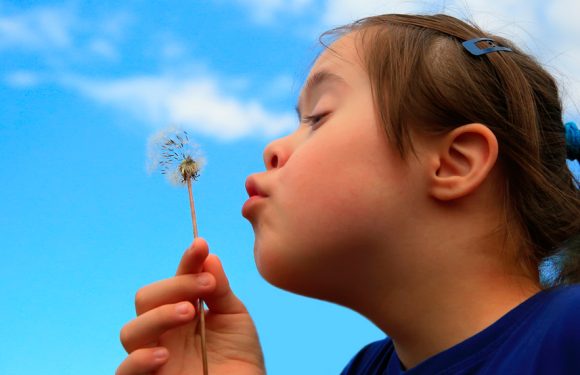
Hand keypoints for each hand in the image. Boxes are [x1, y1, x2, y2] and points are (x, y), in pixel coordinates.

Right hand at [117, 238, 264, 374]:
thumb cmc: (240, 358)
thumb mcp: (235, 318)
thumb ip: (219, 290)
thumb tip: (208, 256)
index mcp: (182, 311)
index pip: (176, 280)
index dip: (187, 262)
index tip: (201, 245)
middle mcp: (163, 331)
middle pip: (146, 298)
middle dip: (175, 287)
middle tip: (206, 288)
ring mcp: (153, 356)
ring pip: (131, 331)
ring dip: (159, 316)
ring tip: (190, 313)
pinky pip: (124, 370)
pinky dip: (140, 359)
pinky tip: (165, 354)